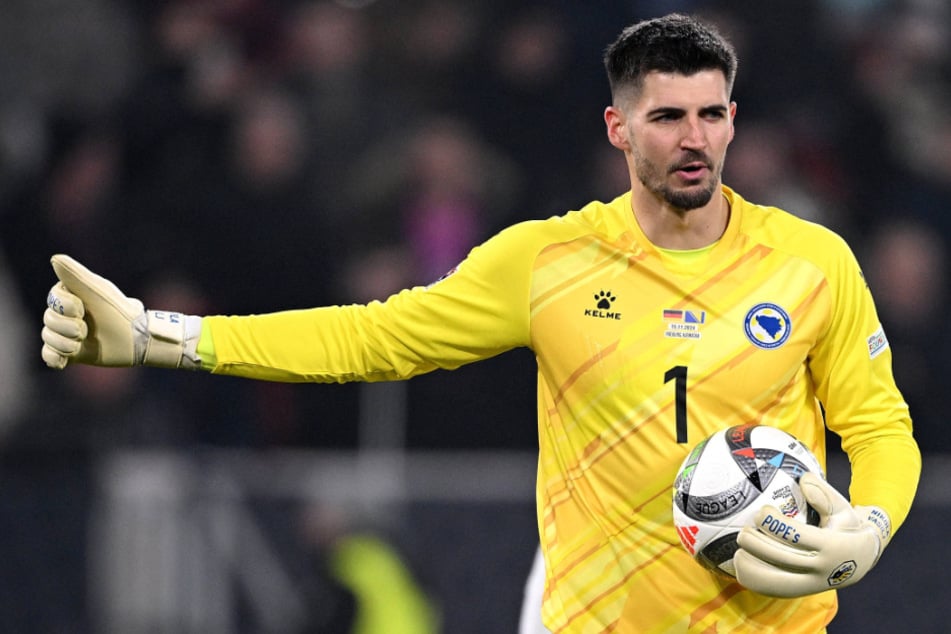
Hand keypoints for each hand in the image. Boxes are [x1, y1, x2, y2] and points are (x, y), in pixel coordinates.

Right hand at [41, 254, 202, 369]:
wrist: (138, 340)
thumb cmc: (120, 312)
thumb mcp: (97, 291)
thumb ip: (76, 275)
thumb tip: (55, 259)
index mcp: (73, 295)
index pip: (53, 299)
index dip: (65, 306)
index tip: (82, 308)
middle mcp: (67, 314)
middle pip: (48, 319)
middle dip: (67, 326)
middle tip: (85, 330)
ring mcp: (68, 333)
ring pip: (48, 337)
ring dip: (64, 343)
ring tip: (81, 342)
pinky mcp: (71, 352)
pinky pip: (49, 356)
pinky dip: (55, 357)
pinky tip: (65, 358)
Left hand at [734, 472, 889, 597]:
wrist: (861, 560)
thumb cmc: (846, 527)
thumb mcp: (843, 508)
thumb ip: (823, 494)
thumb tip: (802, 479)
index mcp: (831, 546)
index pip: (796, 536)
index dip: (773, 523)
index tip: (762, 511)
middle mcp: (820, 569)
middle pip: (780, 558)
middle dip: (755, 543)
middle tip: (744, 530)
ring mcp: (809, 585)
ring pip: (772, 580)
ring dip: (750, 564)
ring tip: (739, 550)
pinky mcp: (800, 593)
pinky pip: (770, 590)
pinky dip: (751, 579)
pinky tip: (740, 564)